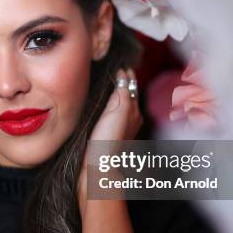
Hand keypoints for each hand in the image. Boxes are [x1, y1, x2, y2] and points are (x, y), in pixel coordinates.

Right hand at [77, 68, 142, 215]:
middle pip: (127, 95)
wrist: (98, 170)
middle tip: (114, 70)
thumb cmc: (109, 141)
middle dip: (122, 83)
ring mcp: (117, 129)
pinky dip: (106, 106)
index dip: (125, 74)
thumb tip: (123, 74)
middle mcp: (129, 120)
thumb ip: (122, 91)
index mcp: (134, 111)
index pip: (131, 86)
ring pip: (118, 105)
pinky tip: (98, 107)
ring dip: (114, 94)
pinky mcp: (106, 136)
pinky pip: (109, 115)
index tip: (119, 63)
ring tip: (106, 84)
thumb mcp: (118, 110)